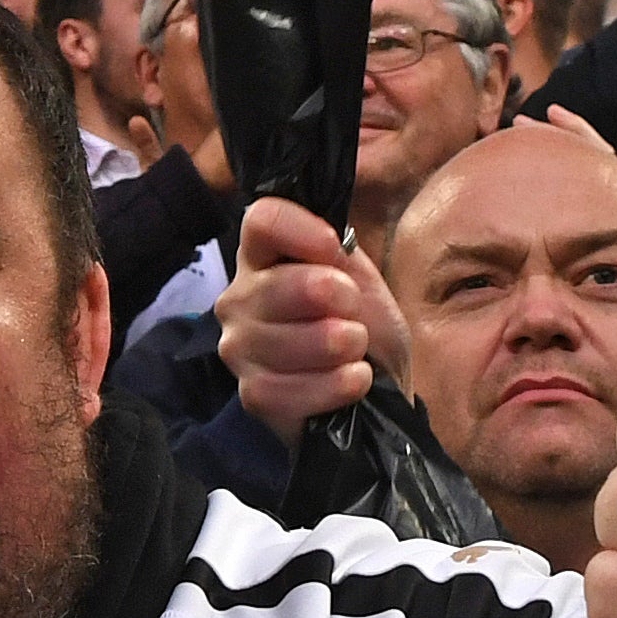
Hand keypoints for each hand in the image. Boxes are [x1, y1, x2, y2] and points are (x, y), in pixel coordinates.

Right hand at [216, 196, 404, 435]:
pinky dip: (338, 386)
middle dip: (338, 299)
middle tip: (355, 314)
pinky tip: (351, 380)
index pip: (262, 220)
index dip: (302, 230)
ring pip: (291, 342)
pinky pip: (297, 389)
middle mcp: (238, 300)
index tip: (333, 249)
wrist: (378, 383)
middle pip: (281, 284)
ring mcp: (239, 350)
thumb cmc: (364, 323)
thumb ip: (339, 254)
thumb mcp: (362, 279)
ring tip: (355, 350)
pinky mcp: (253, 396)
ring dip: (343, 347)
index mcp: (262, 258)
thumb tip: (325, 244)